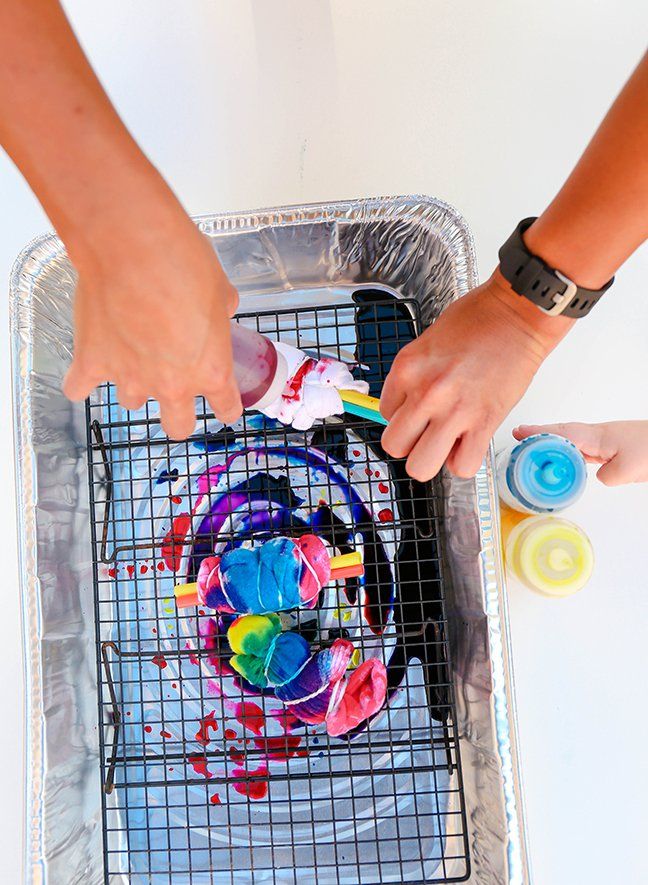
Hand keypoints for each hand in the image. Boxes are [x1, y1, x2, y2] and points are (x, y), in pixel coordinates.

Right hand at [63, 203, 242, 438]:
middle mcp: (171, 384)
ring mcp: (129, 377)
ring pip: (130, 403)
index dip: (226, 406)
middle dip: (178, 415)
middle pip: (177, 426)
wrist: (132, 245)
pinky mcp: (91, 364)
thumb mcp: (220, 288)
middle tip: (175, 391)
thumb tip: (221, 307)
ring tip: (131, 357)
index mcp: (210, 369)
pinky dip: (81, 381)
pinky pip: (79, 388)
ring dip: (133, 384)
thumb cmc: (182, 261)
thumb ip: (221, 310)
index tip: (223, 403)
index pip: (226, 407)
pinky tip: (87, 367)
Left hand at [379, 271, 572, 480]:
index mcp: (406, 369)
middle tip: (427, 432)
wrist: (517, 314)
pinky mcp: (483, 423)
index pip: (384, 414)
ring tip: (446, 443)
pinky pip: (461, 467)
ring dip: (432, 459)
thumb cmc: (479, 319)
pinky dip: (464, 461)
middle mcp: (424, 393)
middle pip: (394, 446)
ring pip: (419, 466)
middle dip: (410, 444)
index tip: (419, 410)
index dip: (403, 415)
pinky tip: (469, 443)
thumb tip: (409, 404)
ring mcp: (452, 411)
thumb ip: (415, 376)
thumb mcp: (428, 343)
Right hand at [513, 421, 647, 485]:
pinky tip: (567, 460)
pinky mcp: (613, 446)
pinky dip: (569, 452)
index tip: (518, 433)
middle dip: (539, 436)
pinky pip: (583, 448)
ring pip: (572, 440)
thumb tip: (598, 477)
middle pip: (561, 433)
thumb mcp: (627, 470)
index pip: (560, 433)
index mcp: (596, 436)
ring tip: (535, 453)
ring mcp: (606, 439)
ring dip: (553, 444)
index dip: (537, 433)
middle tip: (518, 439)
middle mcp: (598, 435)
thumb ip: (606, 476)